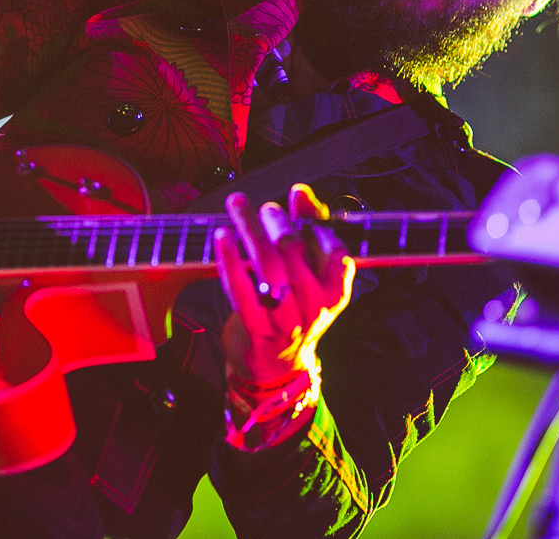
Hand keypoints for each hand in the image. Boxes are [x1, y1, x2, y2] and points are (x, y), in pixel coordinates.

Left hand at [215, 185, 353, 384]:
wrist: (277, 366)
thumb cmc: (294, 307)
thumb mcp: (312, 275)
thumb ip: (310, 230)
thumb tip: (301, 192)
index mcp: (336, 292)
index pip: (335, 250)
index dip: (314, 223)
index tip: (294, 203)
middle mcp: (314, 306)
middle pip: (293, 249)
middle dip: (273, 219)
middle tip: (259, 206)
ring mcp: (286, 320)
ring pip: (266, 264)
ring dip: (249, 228)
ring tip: (237, 205)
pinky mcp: (257, 329)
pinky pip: (241, 289)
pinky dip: (229, 259)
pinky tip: (222, 236)